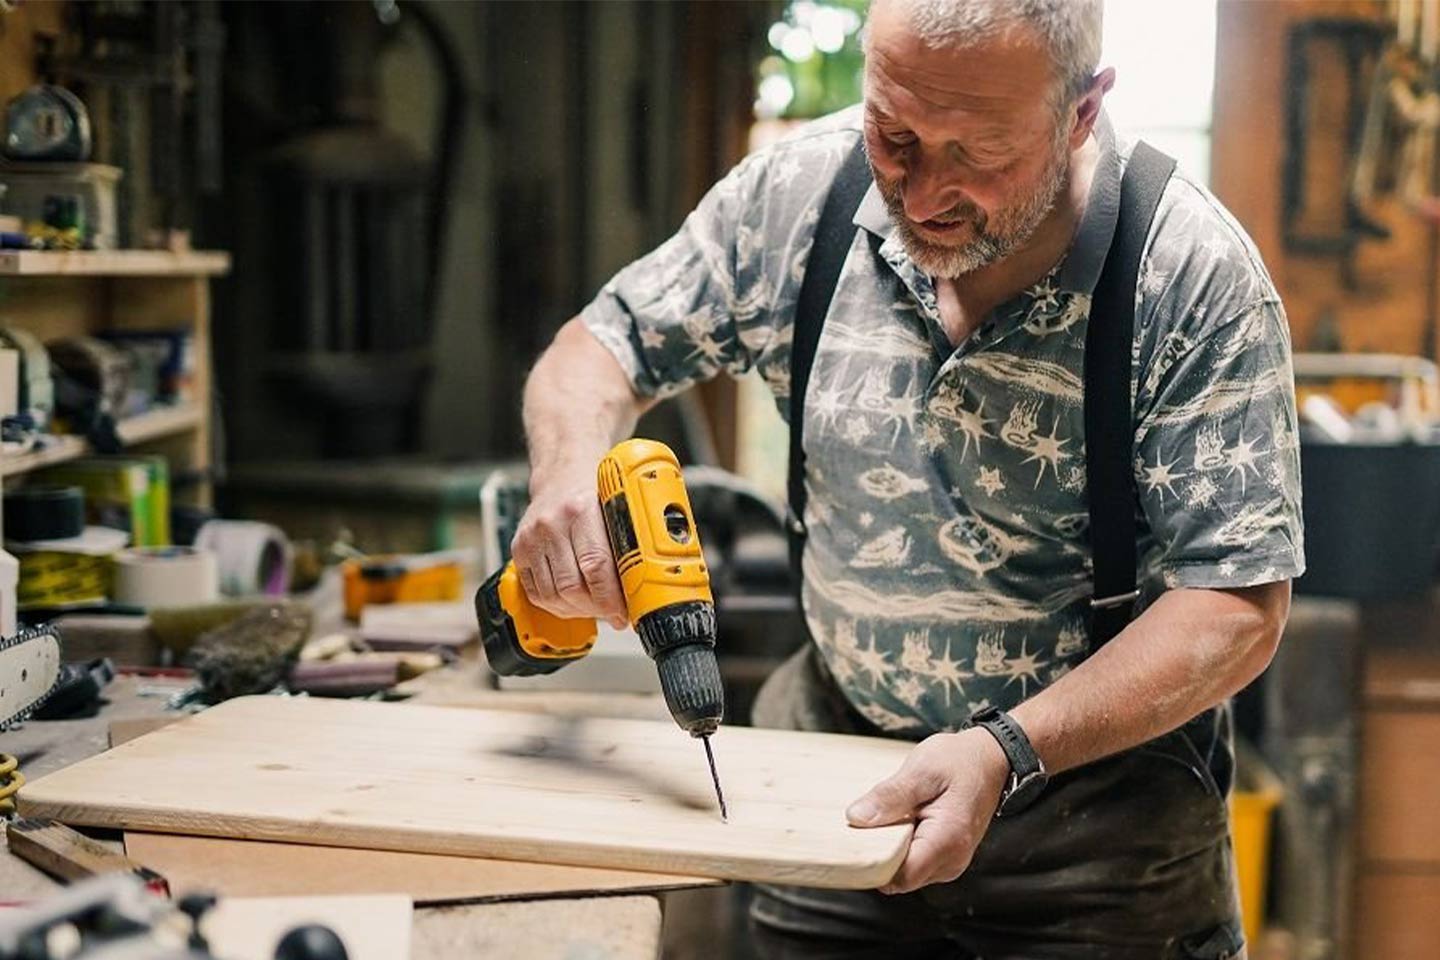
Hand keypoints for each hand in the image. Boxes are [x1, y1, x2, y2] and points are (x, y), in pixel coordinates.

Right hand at [510, 467, 628, 628]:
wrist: (562, 473)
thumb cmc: (593, 491)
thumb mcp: (617, 510)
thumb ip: (627, 546)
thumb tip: (640, 590)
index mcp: (581, 510)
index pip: (596, 567)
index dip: (611, 599)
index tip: (624, 613)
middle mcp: (552, 523)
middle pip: (572, 587)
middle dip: (596, 609)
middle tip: (612, 613)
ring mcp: (531, 537)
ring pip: (553, 596)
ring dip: (577, 610)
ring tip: (594, 606)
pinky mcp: (518, 550)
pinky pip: (536, 594)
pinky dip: (556, 605)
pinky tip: (573, 601)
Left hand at [846, 729, 1010, 893]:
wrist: (990, 759)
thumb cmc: (960, 761)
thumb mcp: (921, 770)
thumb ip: (890, 796)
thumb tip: (856, 818)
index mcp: (947, 840)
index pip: (900, 875)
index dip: (872, 862)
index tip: (856, 838)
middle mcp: (952, 860)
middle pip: (900, 877)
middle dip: (879, 854)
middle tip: (869, 821)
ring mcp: (951, 862)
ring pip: (905, 873)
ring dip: (890, 850)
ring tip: (890, 817)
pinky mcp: (947, 858)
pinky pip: (915, 863)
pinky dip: (902, 847)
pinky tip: (901, 822)